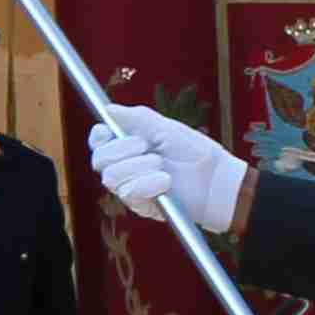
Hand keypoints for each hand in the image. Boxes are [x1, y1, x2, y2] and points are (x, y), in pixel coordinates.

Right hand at [86, 104, 246, 233]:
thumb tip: (109, 109)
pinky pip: (128, 193)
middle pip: (99, 160)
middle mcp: (126, 166)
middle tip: (147, 147)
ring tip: (162, 165)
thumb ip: (136, 118)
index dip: (99, 136)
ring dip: (138, 167)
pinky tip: (165, 182)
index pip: (99, 141)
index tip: (108, 131)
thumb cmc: (195, 152)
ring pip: (111, 177)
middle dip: (122, 150)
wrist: (216, 180)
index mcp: (129, 145)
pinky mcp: (141, 204)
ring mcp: (132, 186)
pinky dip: (147, 184)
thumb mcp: (165, 128)